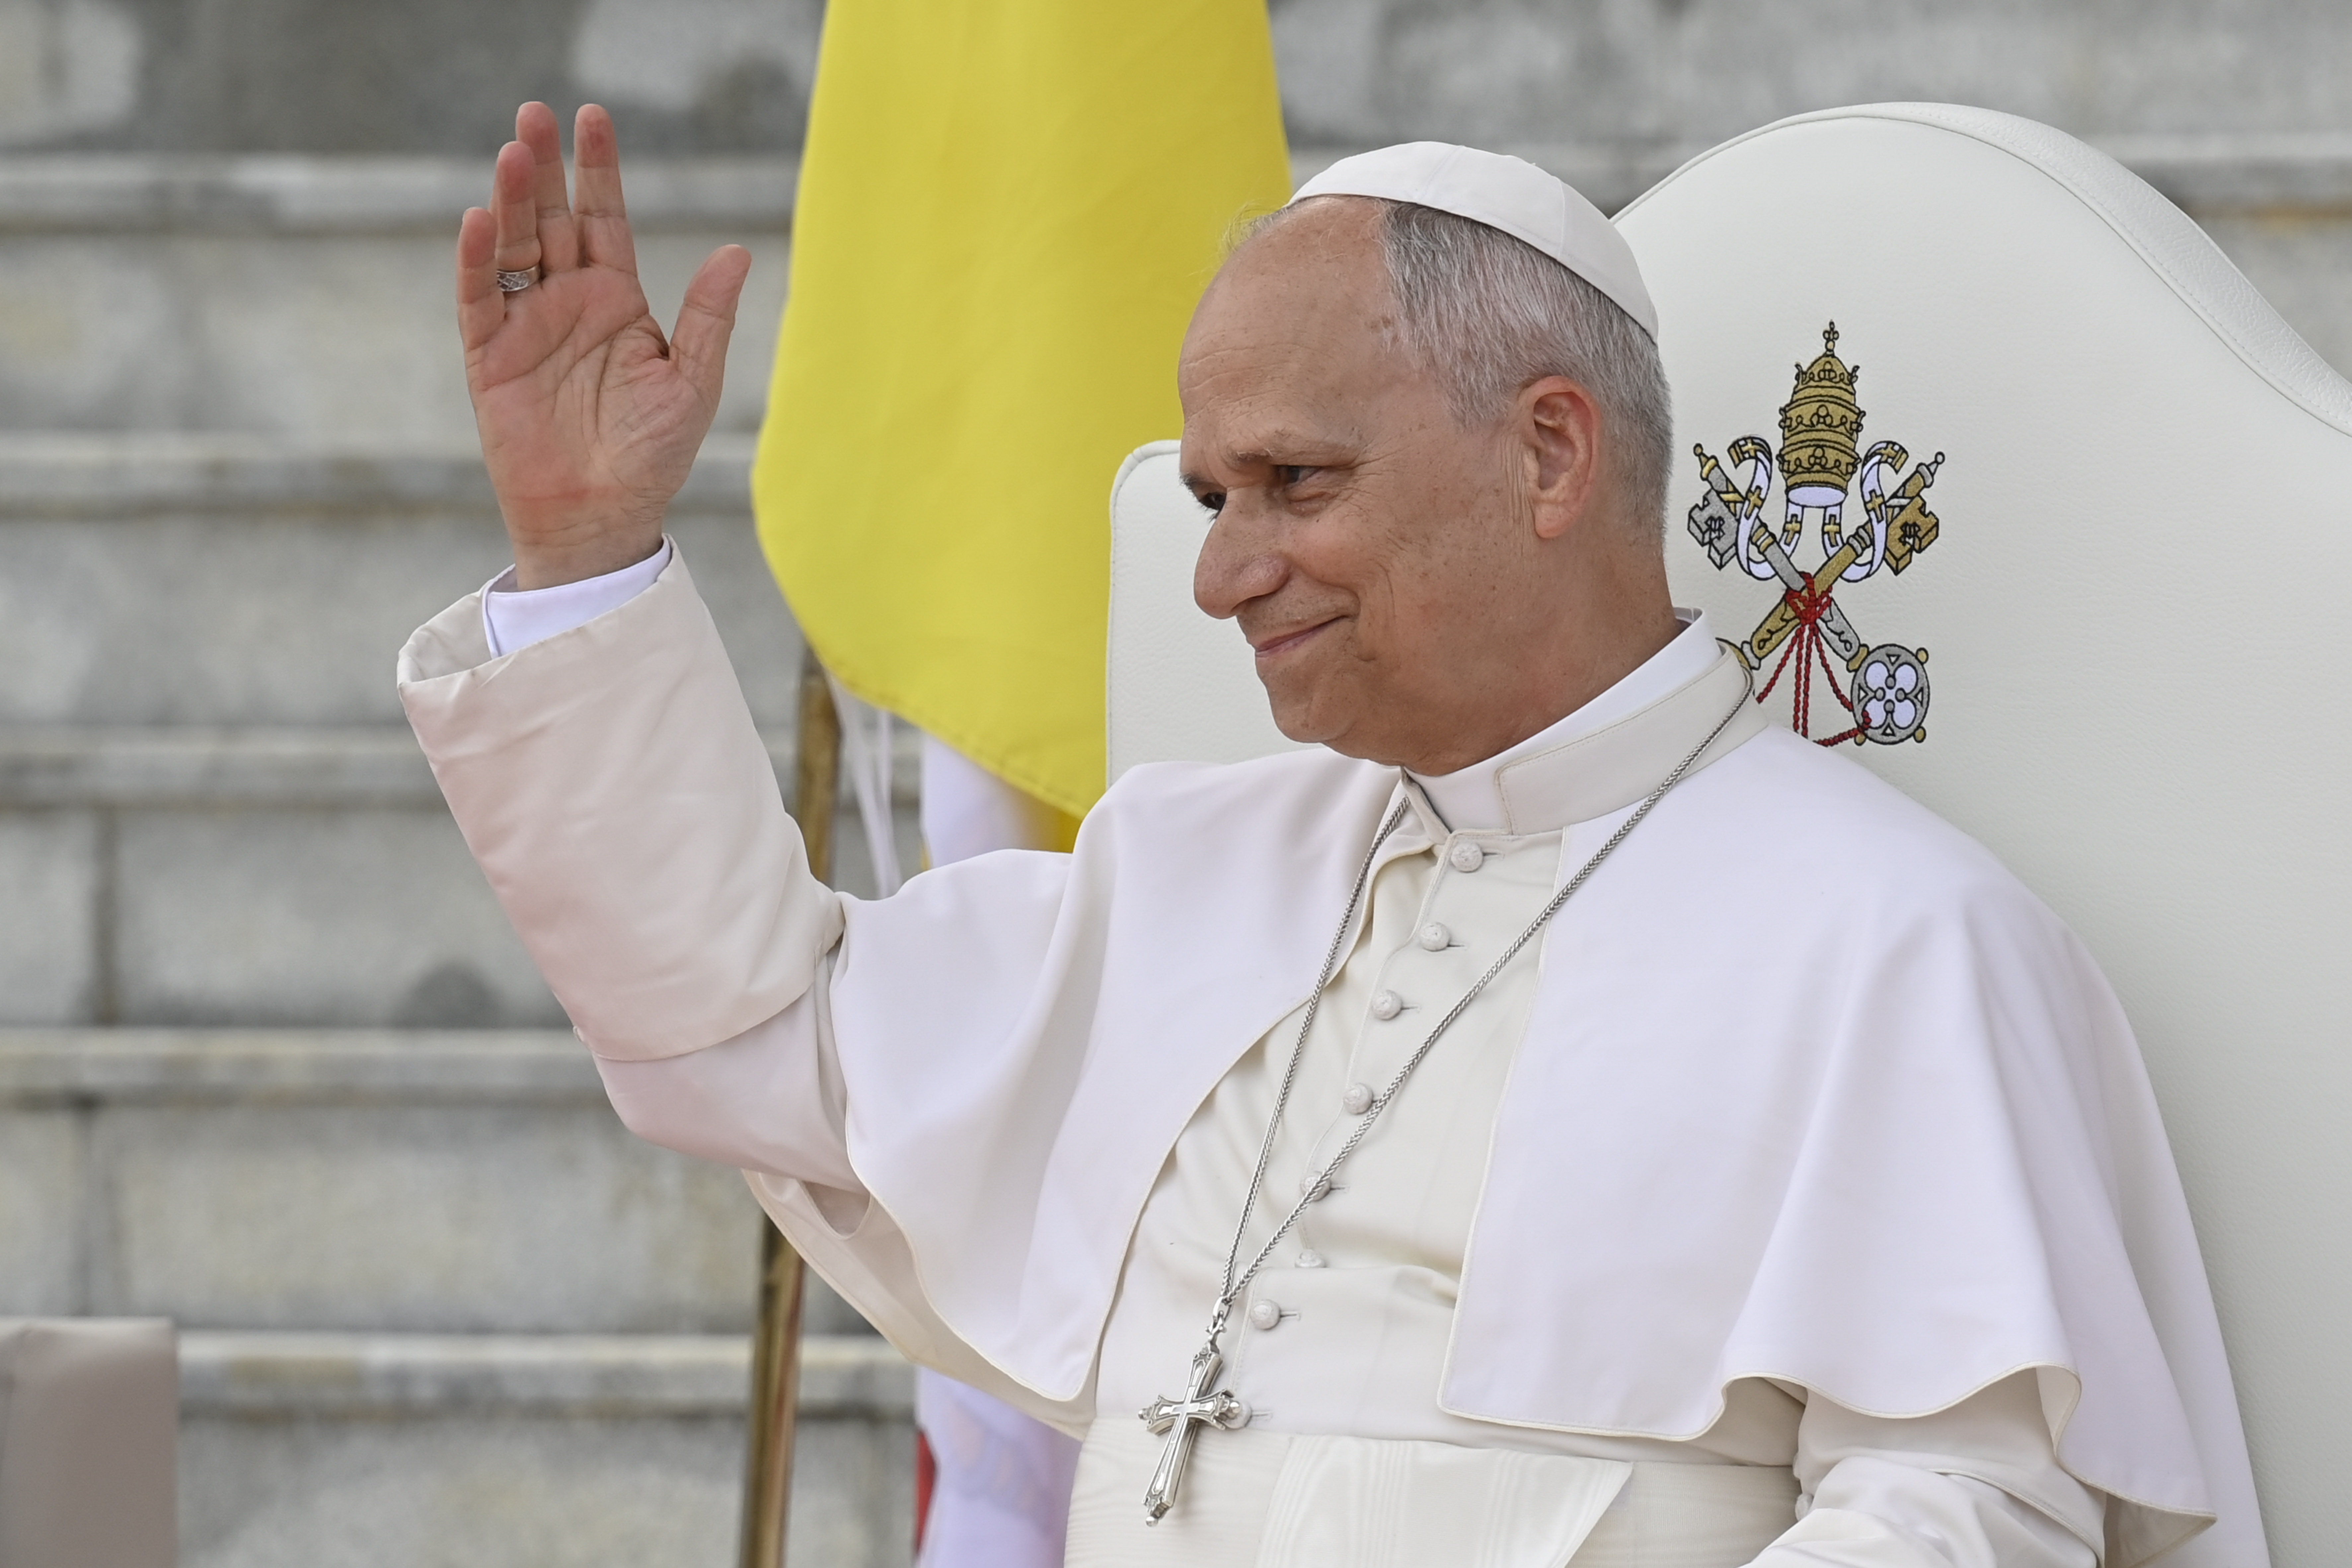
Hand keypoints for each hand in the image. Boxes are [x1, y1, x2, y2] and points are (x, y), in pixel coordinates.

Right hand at [457, 103, 752, 587]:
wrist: (603, 516)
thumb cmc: (651, 455)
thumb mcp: (692, 382)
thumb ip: (707, 316)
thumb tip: (737, 251)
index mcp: (617, 301)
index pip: (605, 219)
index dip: (598, 170)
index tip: (593, 118)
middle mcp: (569, 302)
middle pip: (552, 218)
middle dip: (545, 167)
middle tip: (536, 114)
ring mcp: (526, 326)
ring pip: (513, 246)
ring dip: (510, 200)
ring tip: (514, 152)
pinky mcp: (490, 356)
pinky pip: (480, 298)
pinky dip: (478, 261)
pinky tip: (480, 221)